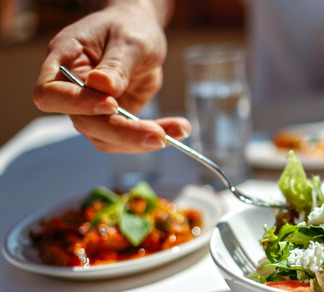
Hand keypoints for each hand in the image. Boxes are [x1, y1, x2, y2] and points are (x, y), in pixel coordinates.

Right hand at [32, 3, 189, 152]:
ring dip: (141, 141)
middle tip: (160, 136)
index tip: (112, 104)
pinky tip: (179, 129)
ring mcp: (91, 108)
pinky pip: (128, 137)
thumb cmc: (129, 26)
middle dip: (123, 132)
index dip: (77, 104)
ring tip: (180, 130)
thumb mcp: (129, 40)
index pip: (50, 93)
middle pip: (84, 123)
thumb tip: (103, 87)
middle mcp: (72, 89)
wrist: (140, 31)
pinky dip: (153, 136)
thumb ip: (117, 65)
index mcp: (64, 60)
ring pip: (106, 138)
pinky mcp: (114, 118)